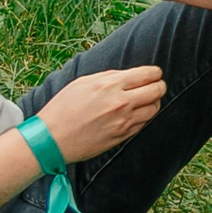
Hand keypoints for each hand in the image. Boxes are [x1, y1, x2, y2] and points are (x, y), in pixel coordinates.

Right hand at [34, 66, 166, 162]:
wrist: (52, 139)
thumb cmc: (63, 108)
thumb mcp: (83, 83)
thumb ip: (109, 77)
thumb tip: (129, 76)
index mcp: (110, 85)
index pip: (147, 74)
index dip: (154, 73)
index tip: (154, 74)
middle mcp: (121, 103)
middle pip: (157, 91)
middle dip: (159, 85)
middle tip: (155, 85)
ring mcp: (124, 122)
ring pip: (154, 108)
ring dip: (154, 102)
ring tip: (145, 100)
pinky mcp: (122, 136)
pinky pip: (143, 124)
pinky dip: (144, 116)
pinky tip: (135, 113)